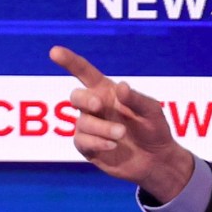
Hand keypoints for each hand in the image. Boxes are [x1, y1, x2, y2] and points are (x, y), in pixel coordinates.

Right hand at [50, 45, 196, 202]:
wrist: (156, 160)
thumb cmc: (153, 129)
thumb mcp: (151, 111)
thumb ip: (136, 99)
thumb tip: (121, 86)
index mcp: (107, 91)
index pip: (84, 73)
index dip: (70, 62)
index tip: (54, 52)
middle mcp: (94, 107)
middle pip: (76, 96)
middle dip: (85, 99)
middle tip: (99, 105)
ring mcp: (90, 127)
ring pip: (82, 122)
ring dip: (101, 127)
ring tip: (121, 134)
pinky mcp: (88, 147)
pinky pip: (81, 141)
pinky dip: (97, 142)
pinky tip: (113, 145)